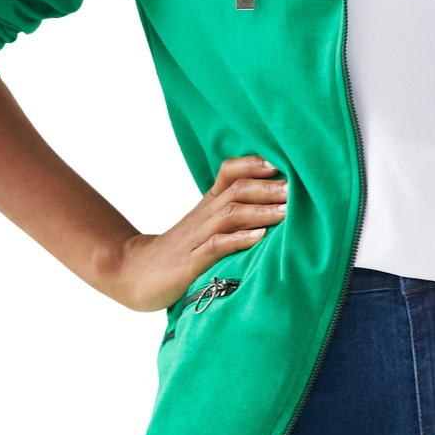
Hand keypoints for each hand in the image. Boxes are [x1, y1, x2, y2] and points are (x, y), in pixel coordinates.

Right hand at [101, 154, 287, 313]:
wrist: (134, 273)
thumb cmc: (179, 252)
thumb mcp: (205, 228)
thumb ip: (234, 215)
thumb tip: (276, 206)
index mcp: (208, 204)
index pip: (230, 172)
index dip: (255, 163)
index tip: (285, 161)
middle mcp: (204, 215)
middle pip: (238, 190)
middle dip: (270, 186)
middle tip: (301, 187)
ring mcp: (197, 237)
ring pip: (231, 214)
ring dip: (261, 210)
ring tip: (288, 210)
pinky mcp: (191, 262)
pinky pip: (216, 245)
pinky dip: (239, 240)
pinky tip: (260, 237)